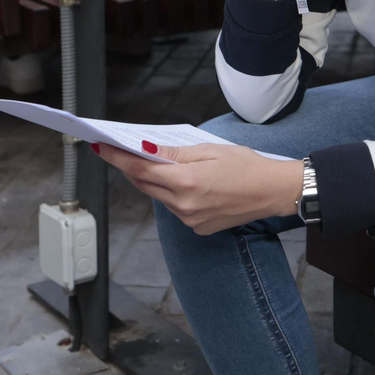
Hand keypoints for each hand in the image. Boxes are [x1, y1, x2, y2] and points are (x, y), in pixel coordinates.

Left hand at [93, 142, 303, 234]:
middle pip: (145, 185)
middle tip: (124, 151)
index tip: (101, 147)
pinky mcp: (198, 228)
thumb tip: (146, 150)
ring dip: (155, 182)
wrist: (274, 192)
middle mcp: (184, 205)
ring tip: (161, 164)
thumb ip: (175, 153)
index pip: (140, 170)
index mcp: (186, 182)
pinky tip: (185, 183)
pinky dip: (173, 194)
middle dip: (134, 168)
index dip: (117, 158)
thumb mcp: (211, 150)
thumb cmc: (248, 166)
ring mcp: (190, 220)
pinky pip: (175, 208)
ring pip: (160, 197)